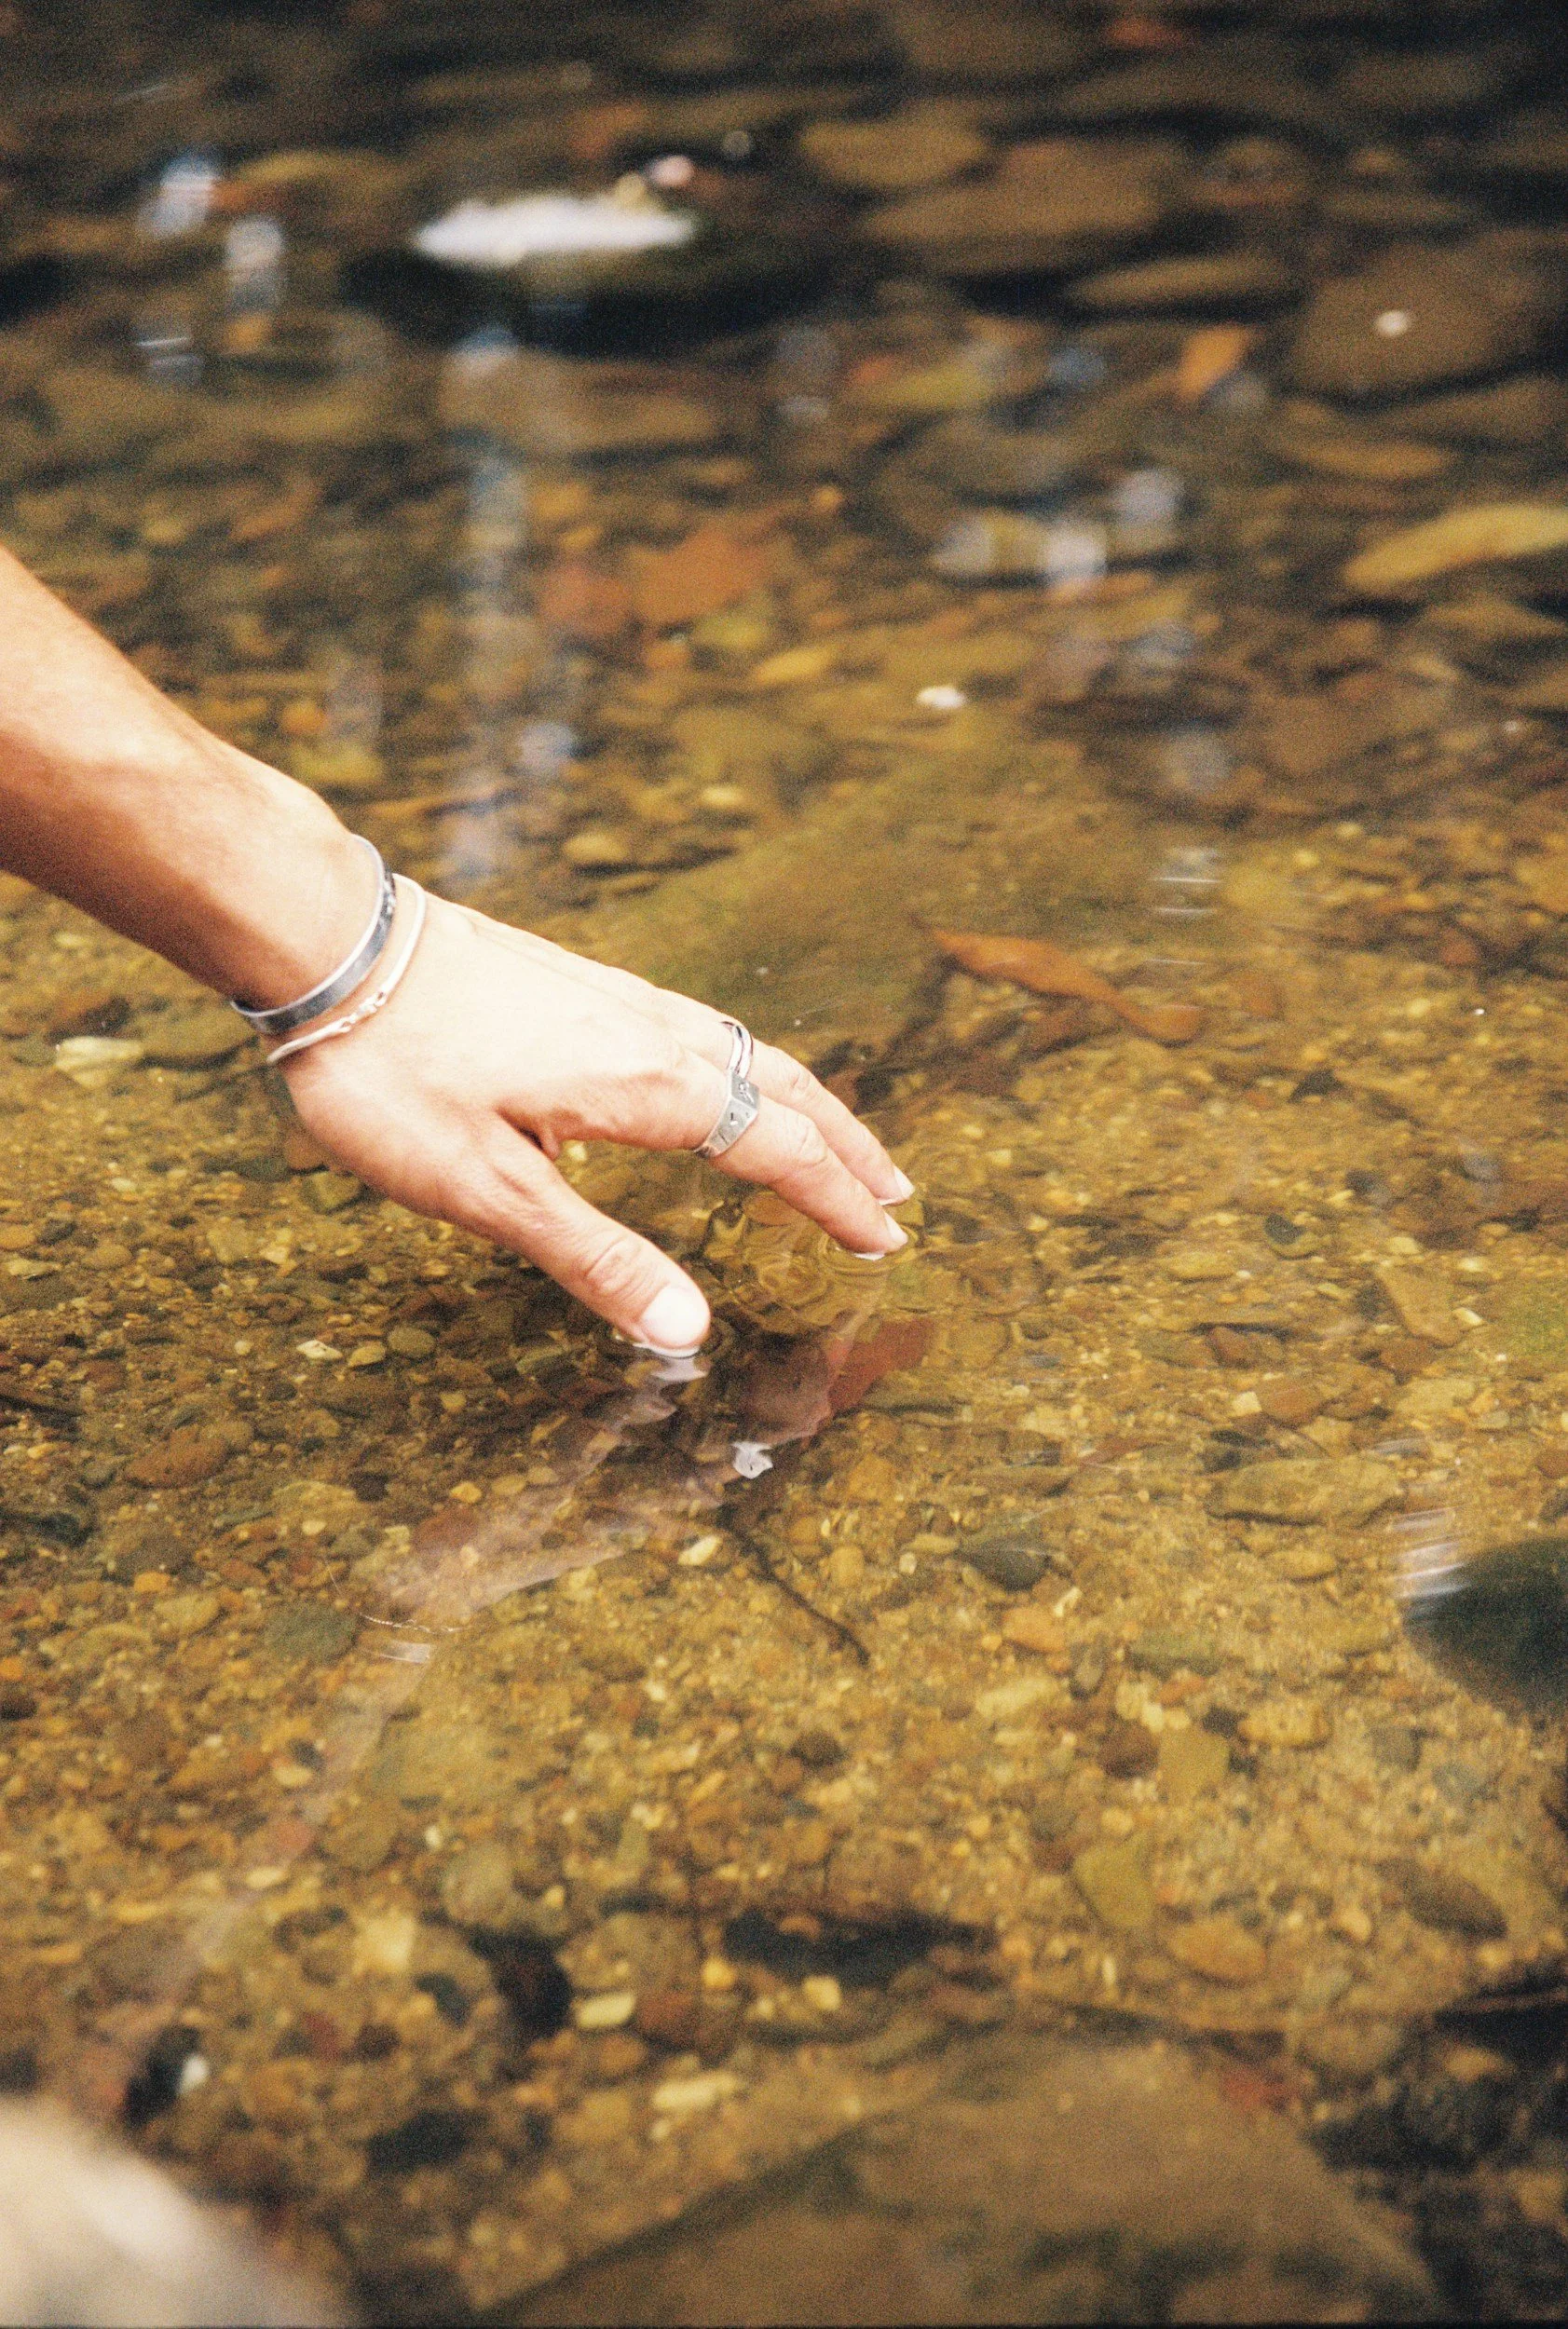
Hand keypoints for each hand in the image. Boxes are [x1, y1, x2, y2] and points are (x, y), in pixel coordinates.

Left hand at [277, 890, 911, 1351]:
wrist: (333, 938)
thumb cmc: (396, 1071)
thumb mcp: (485, 1189)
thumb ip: (592, 1257)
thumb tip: (689, 1334)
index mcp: (649, 1088)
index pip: (777, 1149)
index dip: (835, 1201)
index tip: (883, 1243)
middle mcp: (654, 1032)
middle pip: (784, 1089)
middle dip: (846, 1147)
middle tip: (896, 1196)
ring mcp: (618, 996)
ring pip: (749, 1050)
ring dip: (808, 1101)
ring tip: (840, 1138)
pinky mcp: (581, 980)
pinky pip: (704, 1028)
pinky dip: (753, 1066)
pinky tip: (725, 1077)